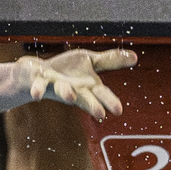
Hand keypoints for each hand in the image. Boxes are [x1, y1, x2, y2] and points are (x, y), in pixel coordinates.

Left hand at [20, 47, 135, 118]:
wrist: (35, 74)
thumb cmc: (66, 71)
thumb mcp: (90, 62)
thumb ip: (111, 61)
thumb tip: (136, 57)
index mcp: (86, 86)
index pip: (100, 93)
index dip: (108, 101)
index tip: (118, 110)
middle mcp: (72, 89)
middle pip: (84, 98)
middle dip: (91, 105)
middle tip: (99, 112)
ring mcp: (55, 86)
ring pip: (62, 90)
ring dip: (66, 93)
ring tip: (70, 96)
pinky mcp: (38, 81)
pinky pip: (38, 85)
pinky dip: (37, 89)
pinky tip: (36, 95)